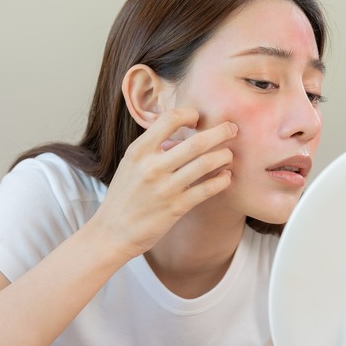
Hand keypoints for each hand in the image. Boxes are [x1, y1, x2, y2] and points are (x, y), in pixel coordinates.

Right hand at [91, 107, 236, 258]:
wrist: (112, 232)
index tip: (198, 119)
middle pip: (196, 141)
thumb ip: (152, 147)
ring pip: (206, 164)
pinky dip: (222, 180)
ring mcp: (165, 188)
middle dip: (221, 132)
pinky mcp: (176, 208)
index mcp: (138, 151)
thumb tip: (180, 132)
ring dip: (224, 156)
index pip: (170, 119)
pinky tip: (226, 177)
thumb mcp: (130, 164)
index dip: (190, 114)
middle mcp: (152, 167)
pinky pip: (207, 189)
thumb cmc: (124, 195)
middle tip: (232, 128)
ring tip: (229, 155)